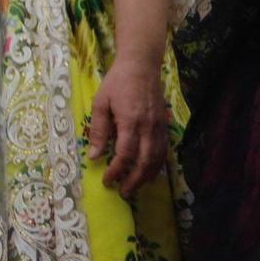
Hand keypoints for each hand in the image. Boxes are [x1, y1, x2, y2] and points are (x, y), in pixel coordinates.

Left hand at [88, 57, 169, 194]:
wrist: (141, 67)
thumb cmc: (116, 83)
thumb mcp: (100, 102)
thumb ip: (98, 129)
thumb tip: (94, 155)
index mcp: (130, 122)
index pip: (125, 154)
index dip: (116, 171)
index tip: (107, 181)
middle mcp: (148, 128)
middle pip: (144, 162)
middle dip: (134, 180)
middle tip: (123, 193)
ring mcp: (159, 128)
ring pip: (157, 159)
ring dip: (147, 176)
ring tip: (136, 188)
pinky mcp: (164, 126)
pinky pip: (163, 151)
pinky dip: (157, 166)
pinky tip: (149, 173)